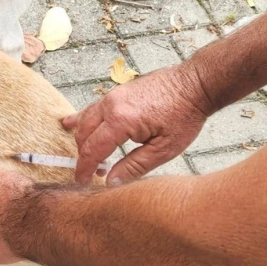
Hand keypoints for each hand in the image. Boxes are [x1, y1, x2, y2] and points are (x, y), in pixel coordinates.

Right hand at [62, 66, 211, 184]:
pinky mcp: (116, 92)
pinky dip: (82, 120)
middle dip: (85, 156)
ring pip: (85, 120)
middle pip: (84, 135)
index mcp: (121, 121)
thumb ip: (135, 166)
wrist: (195, 84)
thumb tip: (111, 181)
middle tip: (95, 172)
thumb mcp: (164, 149)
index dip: (84, 169)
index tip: (82, 181)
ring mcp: (111, 96)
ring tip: (93, 157)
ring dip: (84, 140)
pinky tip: (71, 124)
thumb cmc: (185, 115)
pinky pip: (92, 108)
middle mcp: (110, 105)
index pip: (92, 150)